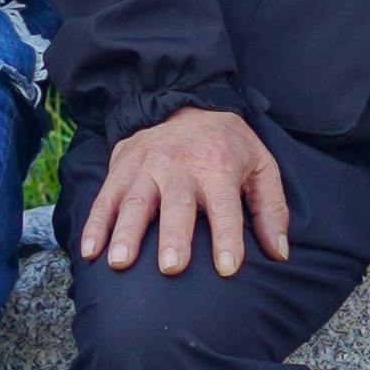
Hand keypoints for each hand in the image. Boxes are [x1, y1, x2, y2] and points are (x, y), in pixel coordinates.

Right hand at [84, 102, 289, 275]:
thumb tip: (278, 252)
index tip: (228, 269)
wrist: (183, 100)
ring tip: (119, 263)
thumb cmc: (227, 145)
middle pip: (176, 206)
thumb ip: (271, 208)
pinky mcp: (121, 167)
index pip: (224, 207)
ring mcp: (146, 167)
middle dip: (173, 236)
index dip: (227, 237)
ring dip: (126, 233)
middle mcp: (179, 167)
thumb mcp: (261, 165)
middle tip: (172, 268)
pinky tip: (90, 251)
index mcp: (217, 168)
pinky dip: (95, 225)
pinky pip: (105, 198)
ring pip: (134, 202)